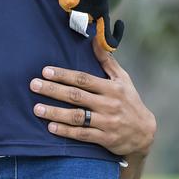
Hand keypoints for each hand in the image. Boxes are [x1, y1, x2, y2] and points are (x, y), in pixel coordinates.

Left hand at [30, 41, 155, 156]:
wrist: (144, 133)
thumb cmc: (129, 102)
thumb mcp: (123, 80)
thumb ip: (107, 61)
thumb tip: (95, 40)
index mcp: (112, 88)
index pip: (84, 79)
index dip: (64, 75)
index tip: (46, 71)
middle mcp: (109, 104)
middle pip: (76, 96)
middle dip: (53, 90)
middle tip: (34, 85)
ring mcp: (107, 122)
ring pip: (76, 116)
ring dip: (55, 112)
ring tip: (37, 108)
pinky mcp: (105, 139)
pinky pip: (82, 134)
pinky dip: (66, 131)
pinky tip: (50, 127)